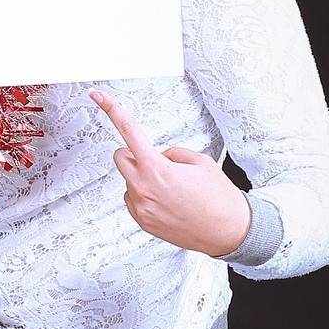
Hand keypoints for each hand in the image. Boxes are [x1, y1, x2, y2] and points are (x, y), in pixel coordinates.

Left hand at [92, 89, 250, 256]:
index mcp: (157, 168)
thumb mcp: (201, 161)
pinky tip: (167, 202)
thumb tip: (158, 156)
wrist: (231, 233)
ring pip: (128, 179)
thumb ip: (172, 152)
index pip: (129, 131)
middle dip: (134, 155)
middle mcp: (143, 187)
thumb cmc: (220, 198)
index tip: (97, 95)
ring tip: (171, 190)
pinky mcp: (142, 221)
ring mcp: (140, 206)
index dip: (112, 110)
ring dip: (142, 177)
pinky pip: (132, 198)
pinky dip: (144, 195)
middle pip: (120, 157)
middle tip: (157, 163)